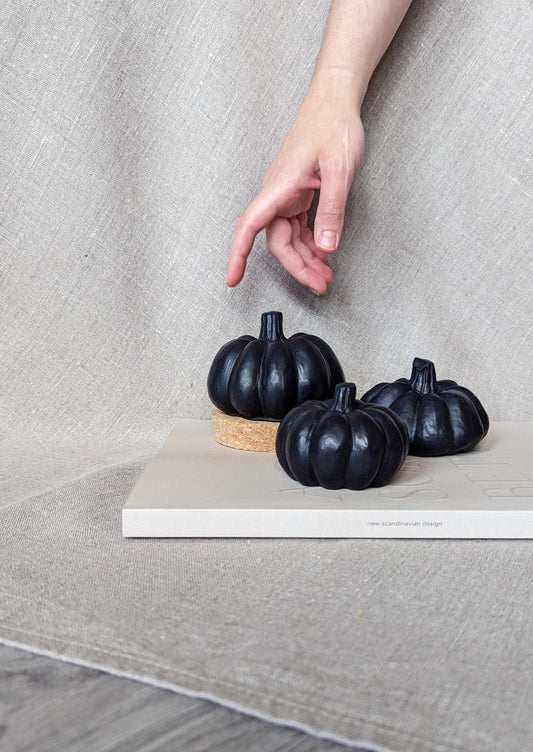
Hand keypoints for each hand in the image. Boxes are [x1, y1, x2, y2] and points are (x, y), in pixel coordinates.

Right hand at [226, 73, 364, 294]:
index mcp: (279, 186)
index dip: (237, 255)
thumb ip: (332, 209)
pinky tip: (324, 253)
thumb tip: (327, 247)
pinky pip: (298, 227)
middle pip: (277, 242)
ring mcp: (287, 194)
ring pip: (289, 237)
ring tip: (325, 276)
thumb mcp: (339, 169)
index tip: (232, 279)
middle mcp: (278, 193)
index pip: (249, 226)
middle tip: (319, 285)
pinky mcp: (298, 193)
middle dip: (297, 267)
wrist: (335, 99)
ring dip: (306, 258)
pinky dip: (311, 243)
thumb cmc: (333, 125)